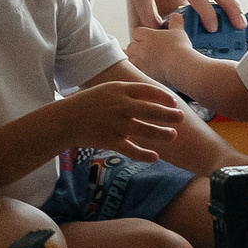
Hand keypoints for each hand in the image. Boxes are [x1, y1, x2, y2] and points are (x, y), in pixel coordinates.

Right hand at [59, 79, 183, 160]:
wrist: (65, 119)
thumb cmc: (85, 103)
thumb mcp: (105, 90)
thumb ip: (125, 92)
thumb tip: (144, 93)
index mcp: (119, 90)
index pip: (147, 91)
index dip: (163, 96)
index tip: (173, 101)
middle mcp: (120, 106)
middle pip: (151, 110)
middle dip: (169, 114)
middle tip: (181, 117)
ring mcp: (116, 124)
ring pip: (145, 130)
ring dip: (161, 133)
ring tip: (173, 135)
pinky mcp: (111, 140)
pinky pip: (132, 149)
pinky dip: (144, 155)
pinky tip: (155, 157)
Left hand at [124, 20, 200, 85]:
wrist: (181, 66)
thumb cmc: (180, 47)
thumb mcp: (179, 31)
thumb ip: (176, 21)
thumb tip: (177, 15)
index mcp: (147, 36)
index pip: (137, 32)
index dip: (142, 36)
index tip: (150, 39)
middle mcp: (141, 48)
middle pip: (131, 46)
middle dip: (137, 48)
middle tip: (147, 51)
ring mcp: (141, 61)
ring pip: (131, 59)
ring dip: (136, 59)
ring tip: (147, 61)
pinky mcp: (144, 73)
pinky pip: (137, 71)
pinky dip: (141, 70)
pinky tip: (149, 71)